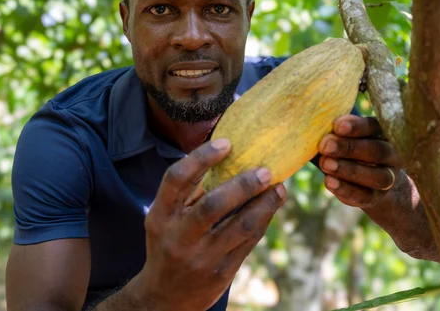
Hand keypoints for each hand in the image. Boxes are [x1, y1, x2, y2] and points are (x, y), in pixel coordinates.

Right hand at [133, 138, 285, 310]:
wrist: (165, 297)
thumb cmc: (169, 243)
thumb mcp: (165, 217)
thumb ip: (188, 192)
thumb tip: (226, 153)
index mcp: (161, 215)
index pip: (177, 179)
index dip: (201, 157)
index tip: (226, 143)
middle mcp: (179, 236)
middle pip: (213, 205)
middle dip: (244, 185)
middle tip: (266, 170)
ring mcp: (201, 256)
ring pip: (241, 226)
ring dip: (264, 203)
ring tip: (279, 187)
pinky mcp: (221, 272)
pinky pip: (249, 242)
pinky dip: (263, 220)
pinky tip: (271, 206)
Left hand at [317, 115, 439, 261]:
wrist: (373, 182)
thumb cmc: (351, 151)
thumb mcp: (346, 138)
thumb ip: (334, 133)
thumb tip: (309, 126)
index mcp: (383, 134)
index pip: (374, 127)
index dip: (357, 126)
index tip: (337, 125)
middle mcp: (391, 155)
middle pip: (377, 150)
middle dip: (349, 148)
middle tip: (325, 145)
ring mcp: (388, 178)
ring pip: (376, 176)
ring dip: (349, 170)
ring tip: (325, 164)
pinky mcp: (377, 197)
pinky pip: (365, 196)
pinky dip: (346, 190)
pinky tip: (329, 182)